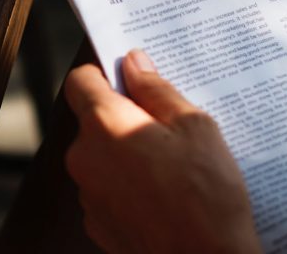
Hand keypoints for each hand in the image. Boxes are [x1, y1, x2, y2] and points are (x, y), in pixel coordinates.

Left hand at [64, 49, 260, 253]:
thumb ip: (157, 89)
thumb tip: (134, 63)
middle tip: (166, 127)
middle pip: (93, 120)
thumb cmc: (205, 197)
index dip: (103, 74)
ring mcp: (87, 194)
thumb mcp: (195, 127)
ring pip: (101, 156)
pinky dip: (126, 186)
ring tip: (170, 168)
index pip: (81, 81)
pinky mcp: (97, 223)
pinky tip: (161, 195)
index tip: (129, 77)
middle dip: (124, 117)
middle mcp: (84, 157)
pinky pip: (106, 189)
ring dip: (125, 154)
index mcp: (104, 124)